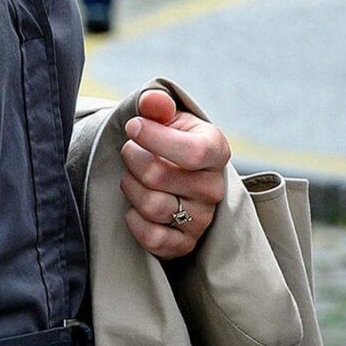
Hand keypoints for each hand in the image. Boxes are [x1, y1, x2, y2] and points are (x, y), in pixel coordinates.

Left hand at [117, 89, 232, 259]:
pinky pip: (153, 237)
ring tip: (132, 177)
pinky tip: (133, 207)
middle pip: (160, 177)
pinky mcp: (185, 243)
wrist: (175, 174)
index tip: (133, 127)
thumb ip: (158, 105)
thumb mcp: (167, 119)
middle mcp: (214, 187)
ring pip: (152, 206)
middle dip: (133, 160)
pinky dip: (134, 221)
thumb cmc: (171, 142)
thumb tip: (151, 103)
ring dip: (130, 188)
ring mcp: (202, 218)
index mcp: (216, 150)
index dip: (155, 138)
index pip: (192, 152)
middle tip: (129, 152)